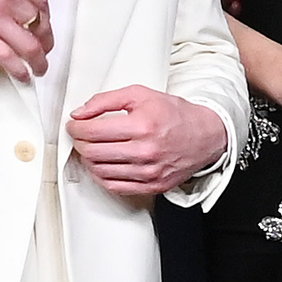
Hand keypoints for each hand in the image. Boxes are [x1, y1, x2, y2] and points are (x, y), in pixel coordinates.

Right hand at [0, 0, 52, 77]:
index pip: (41, 0)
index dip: (46, 16)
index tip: (44, 23)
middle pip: (38, 23)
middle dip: (44, 38)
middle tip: (44, 47)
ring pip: (27, 43)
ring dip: (37, 60)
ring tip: (39, 68)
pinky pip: (4, 55)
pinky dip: (17, 68)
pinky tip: (22, 75)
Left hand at [66, 87, 230, 196]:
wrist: (206, 135)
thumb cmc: (175, 115)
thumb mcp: (141, 95)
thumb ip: (106, 100)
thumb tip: (80, 114)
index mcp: (142, 125)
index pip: (92, 131)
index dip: (76, 128)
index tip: (75, 125)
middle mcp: (146, 151)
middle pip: (92, 152)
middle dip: (80, 142)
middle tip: (81, 136)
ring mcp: (149, 172)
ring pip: (100, 170)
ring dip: (89, 159)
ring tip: (92, 149)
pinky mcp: (153, 185)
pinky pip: (114, 186)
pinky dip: (101, 176)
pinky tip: (103, 165)